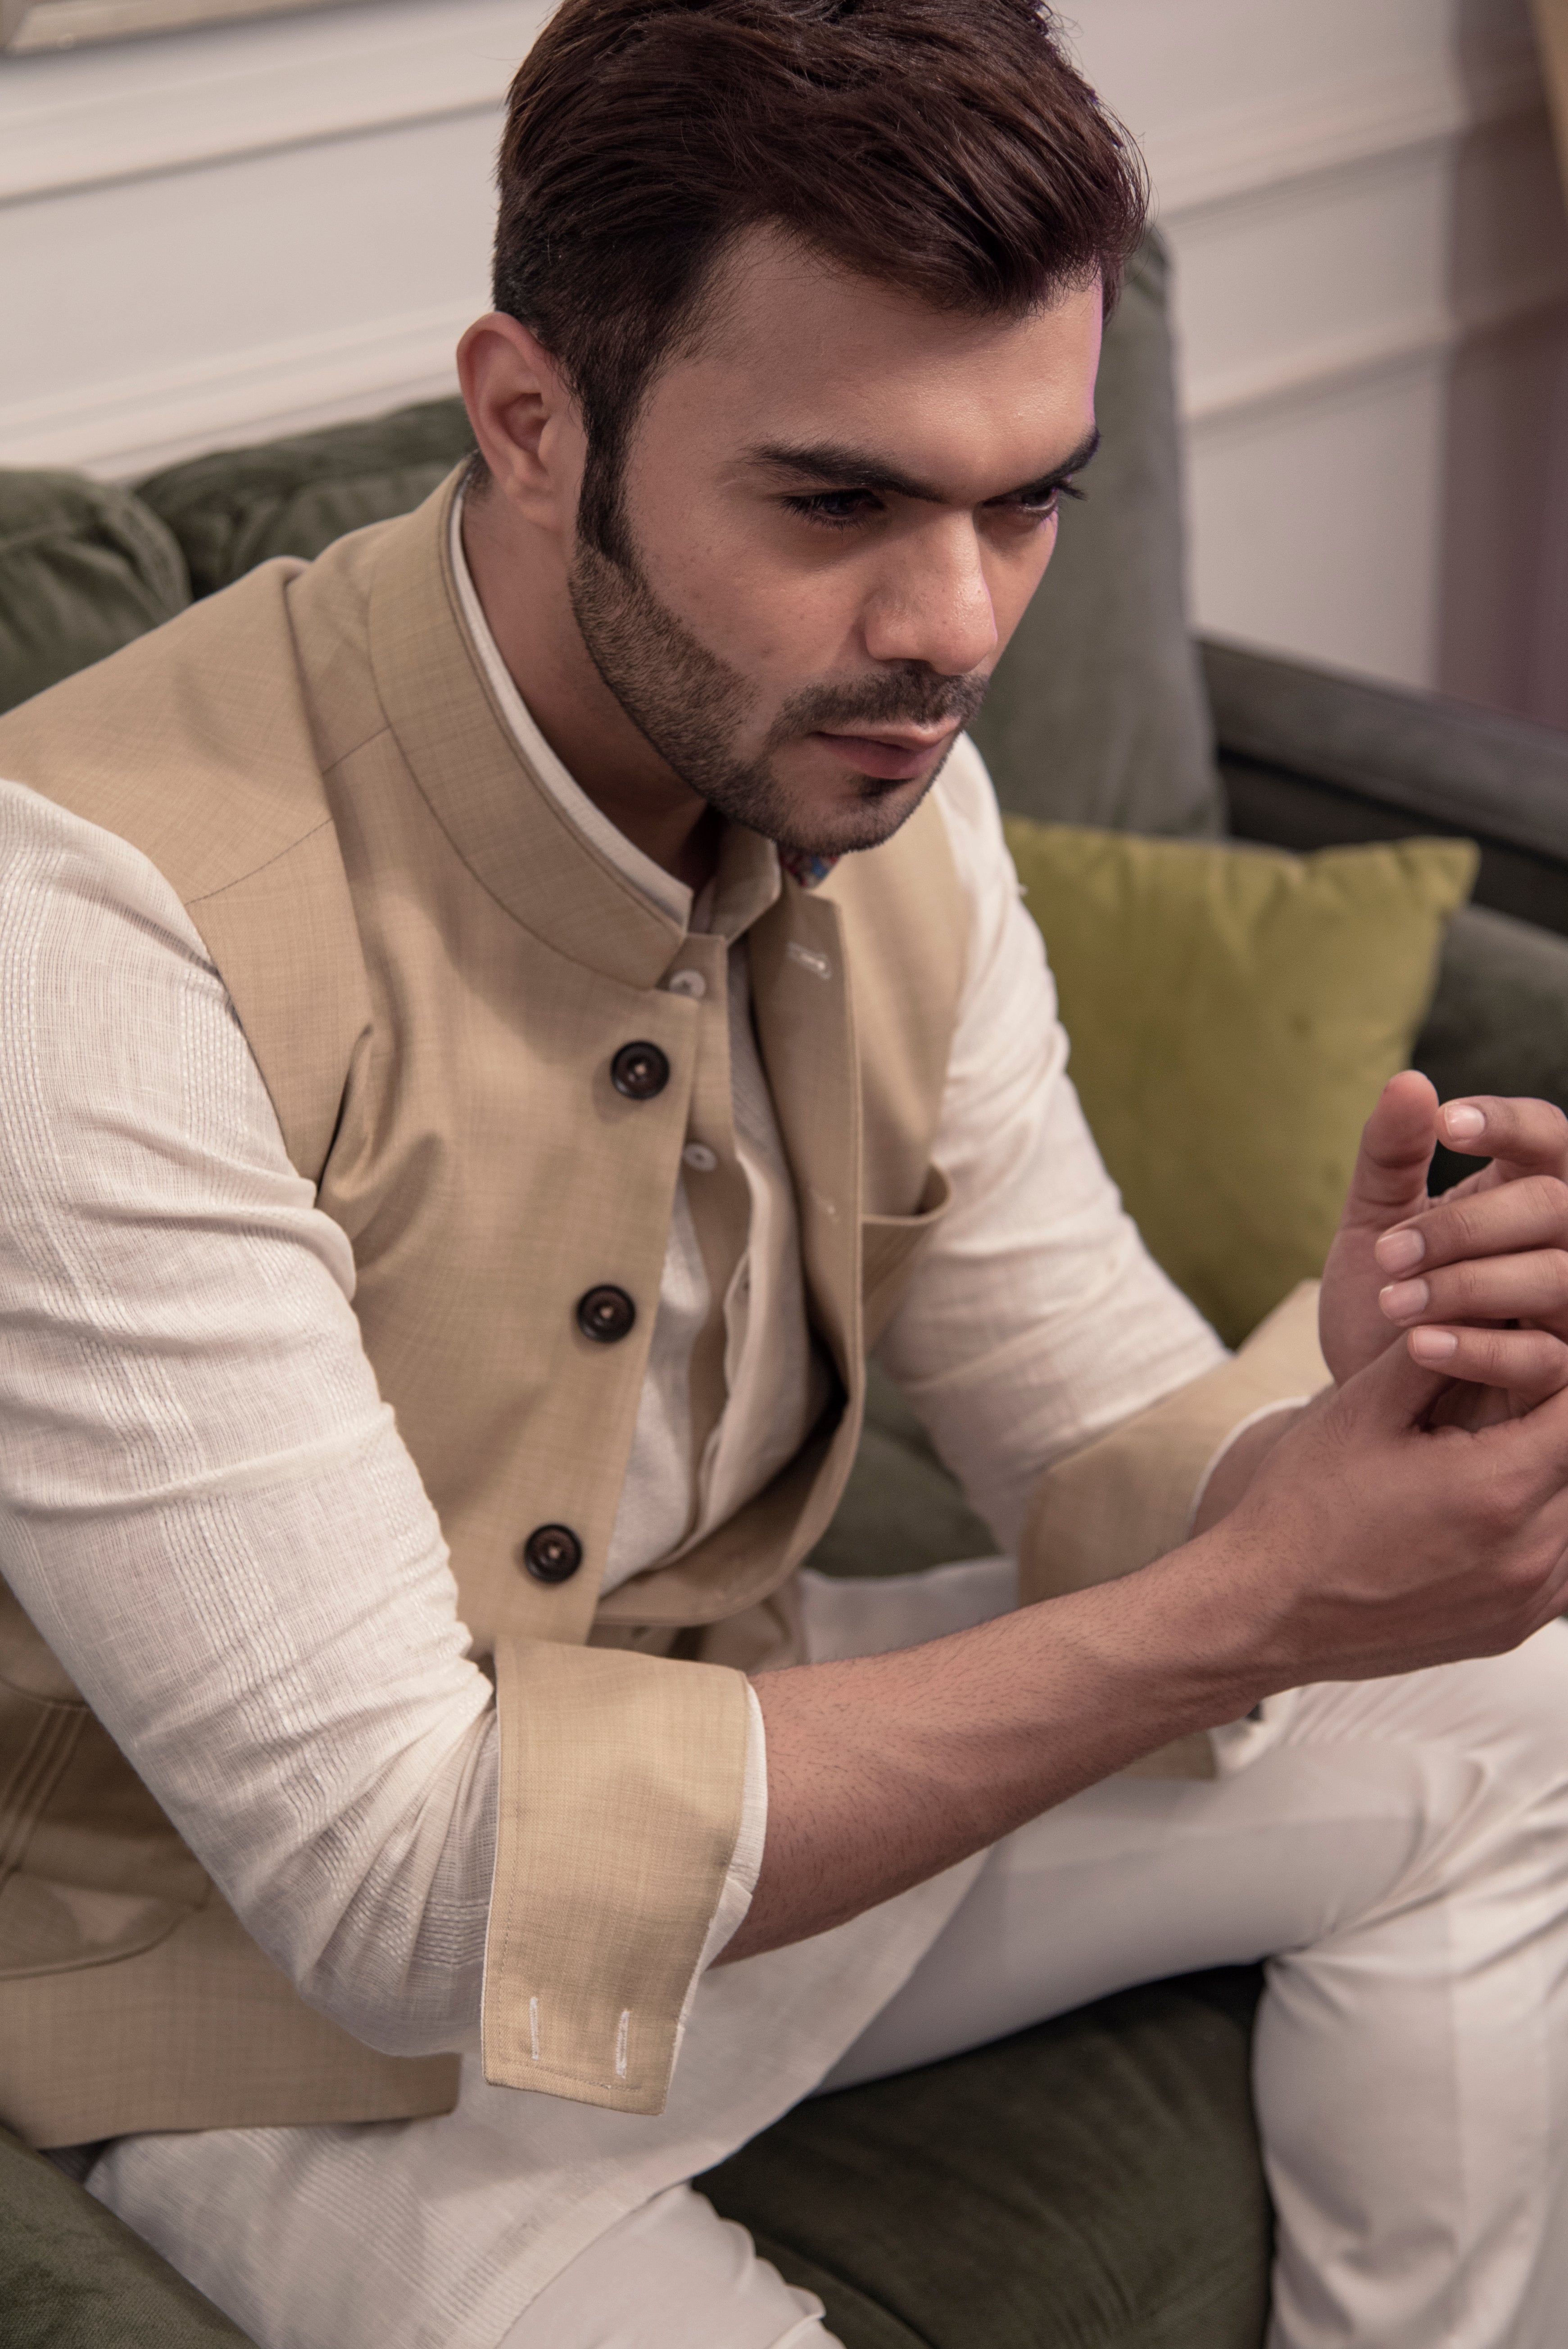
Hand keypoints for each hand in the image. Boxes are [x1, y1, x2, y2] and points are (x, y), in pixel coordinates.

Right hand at [1203, 1336, 1567, 1684]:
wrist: (1264, 1612)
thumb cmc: (1304, 1504)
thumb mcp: (1363, 1409)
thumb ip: (1433, 1350)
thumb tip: (1478, 1304)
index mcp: (1498, 1489)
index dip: (1556, 1371)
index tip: (1525, 1354)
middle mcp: (1530, 1554)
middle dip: (1549, 1420)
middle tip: (1494, 1403)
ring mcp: (1527, 1600)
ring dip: (1544, 1473)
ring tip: (1482, 1452)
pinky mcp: (1513, 1629)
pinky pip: (1558, 1566)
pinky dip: (1535, 1526)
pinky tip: (1479, 1507)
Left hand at [1319, 1072, 1567, 1417]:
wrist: (1373, 1405)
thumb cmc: (1384, 1305)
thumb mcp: (1374, 1226)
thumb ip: (1389, 1157)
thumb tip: (1409, 1081)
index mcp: (1523, 1195)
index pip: (1550, 1136)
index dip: (1509, 1123)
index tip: (1447, 1123)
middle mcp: (1562, 1248)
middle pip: (1554, 1206)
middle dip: (1466, 1227)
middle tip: (1389, 1254)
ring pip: (1558, 1278)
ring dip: (1466, 1285)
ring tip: (1393, 1302)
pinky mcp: (1561, 1383)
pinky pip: (1546, 1358)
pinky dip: (1478, 1348)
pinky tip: (1419, 1346)